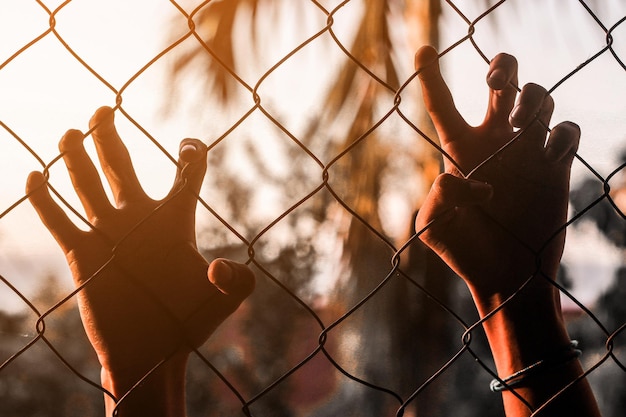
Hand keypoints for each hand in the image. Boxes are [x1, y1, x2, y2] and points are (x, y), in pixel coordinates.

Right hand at [26, 107, 253, 412]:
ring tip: (70, 131)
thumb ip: (238, 281)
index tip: (191, 146)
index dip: (193, 154)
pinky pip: (60, 220)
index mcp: (177, 220)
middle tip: (104, 109)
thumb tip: (217, 266)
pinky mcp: (83, 254)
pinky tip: (35, 175)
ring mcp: (109, 233)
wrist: (152, 353)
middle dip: (110, 136)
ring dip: (77, 157)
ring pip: (87, 184)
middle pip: (122, 165)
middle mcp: (141, 218)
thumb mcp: (226, 301)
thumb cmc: (190, 325)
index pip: (187, 175)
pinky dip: (45, 199)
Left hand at [413, 47, 599, 416]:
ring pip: (539, 97)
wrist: (508, 277)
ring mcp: (528, 151)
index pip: (442, 103)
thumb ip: (436, 199)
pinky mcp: (557, 166)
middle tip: (494, 84)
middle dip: (503, 67)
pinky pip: (567, 131)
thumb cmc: (465, 254)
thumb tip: (456, 177)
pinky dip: (561, 134)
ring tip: (522, 126)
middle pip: (503, 81)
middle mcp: (494, 141)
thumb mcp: (435, 229)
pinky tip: (549, 154)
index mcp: (460, 149)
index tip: (423, 50)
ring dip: (533, 100)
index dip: (431, 75)